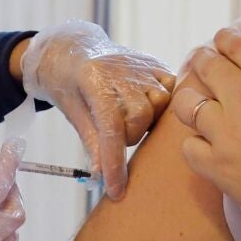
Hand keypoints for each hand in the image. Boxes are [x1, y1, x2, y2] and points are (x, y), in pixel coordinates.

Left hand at [18, 21, 175, 200]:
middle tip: (114, 132)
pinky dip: (162, 103)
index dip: (114, 164)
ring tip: (129, 115)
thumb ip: (91, 141)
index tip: (116, 191)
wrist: (73, 50)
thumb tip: (100, 177)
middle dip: (128, 136)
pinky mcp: (156, 63)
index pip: (111, 130)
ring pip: (159, 106)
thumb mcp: (73, 112)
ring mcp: (142, 65)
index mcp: (93, 80)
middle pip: (139, 119)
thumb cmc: (69, 83)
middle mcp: (121, 70)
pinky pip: (171, 89)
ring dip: (145, 120)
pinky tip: (147, 103)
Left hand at [174, 27, 240, 230]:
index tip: (224, 41)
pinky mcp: (219, 169)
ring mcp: (227, 135)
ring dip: (194, 98)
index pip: (235, 44)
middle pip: (207, 67)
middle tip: (204, 62)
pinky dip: (196, 142)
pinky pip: (189, 147)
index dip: (227, 39)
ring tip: (200, 101)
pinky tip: (208, 142)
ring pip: (188, 104)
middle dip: (204, 59)